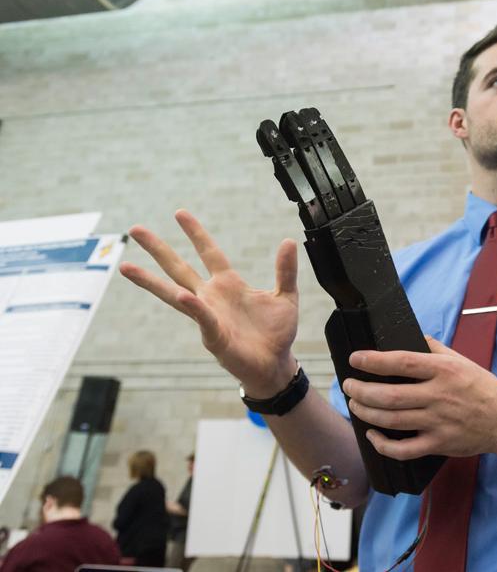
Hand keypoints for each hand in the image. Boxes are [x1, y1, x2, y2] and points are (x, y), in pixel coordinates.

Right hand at [119, 210, 298, 395]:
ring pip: (174, 293)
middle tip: (135, 229)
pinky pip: (202, 318)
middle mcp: (212, 297)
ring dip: (150, 280)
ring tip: (126, 266)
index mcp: (229, 284)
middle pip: (179, 268)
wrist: (275, 364)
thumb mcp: (286, 296)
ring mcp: (208, 315)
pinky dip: (194, 307)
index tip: (179, 213)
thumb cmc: (276, 333)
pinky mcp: (213, 335)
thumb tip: (289, 241)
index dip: (196, 233)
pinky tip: (183, 296)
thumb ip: (286, 270)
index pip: (209, 252)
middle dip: (158, 249)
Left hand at [341, 336, 496, 459]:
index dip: (373, 361)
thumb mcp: (461, 360)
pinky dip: (382, 444)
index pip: (401, 363)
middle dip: (361, 391)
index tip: (355, 359)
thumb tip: (409, 337)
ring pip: (391, 420)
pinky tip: (372, 434)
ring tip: (355, 405)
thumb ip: (434, 349)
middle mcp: (439, 396)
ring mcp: (438, 422)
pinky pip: (404, 449)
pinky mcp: (439, 444)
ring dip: (366, 413)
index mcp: (443, 370)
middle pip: (389, 395)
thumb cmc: (481, 387)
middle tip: (348, 386)